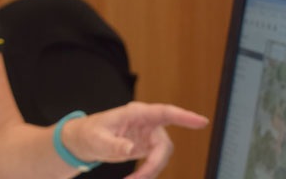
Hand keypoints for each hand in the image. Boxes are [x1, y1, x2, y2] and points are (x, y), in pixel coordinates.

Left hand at [62, 102, 208, 178]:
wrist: (83, 141)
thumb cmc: (89, 133)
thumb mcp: (97, 139)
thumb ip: (114, 144)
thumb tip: (131, 149)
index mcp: (136, 113)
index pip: (165, 113)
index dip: (184, 117)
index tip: (202, 122)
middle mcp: (146, 122)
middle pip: (164, 144)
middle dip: (155, 164)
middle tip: (139, 178)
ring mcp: (147, 134)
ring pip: (161, 155)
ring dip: (151, 170)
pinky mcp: (145, 146)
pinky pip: (155, 161)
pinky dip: (147, 172)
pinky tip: (135, 178)